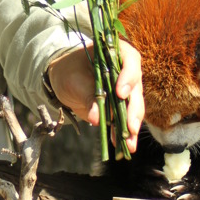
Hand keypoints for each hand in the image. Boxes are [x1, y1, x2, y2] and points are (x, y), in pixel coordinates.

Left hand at [46, 38, 143, 152]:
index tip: (120, 94)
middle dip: (133, 109)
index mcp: (116, 53)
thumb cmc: (68, 71)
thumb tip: (96, 118)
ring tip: (130, 144)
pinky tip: (126, 147)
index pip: (130, 60)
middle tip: (130, 126)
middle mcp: (126, 70)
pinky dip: (125, 133)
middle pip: (135, 88)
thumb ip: (87, 95)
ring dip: (132, 126)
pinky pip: (126, 119)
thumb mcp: (74, 79)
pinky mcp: (121, 106)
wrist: (64, 81)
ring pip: (134, 107)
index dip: (128, 77)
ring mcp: (126, 89)